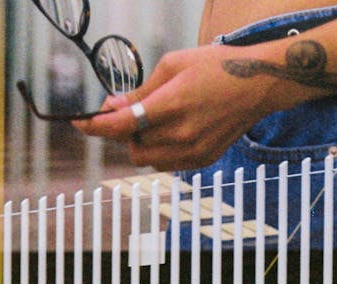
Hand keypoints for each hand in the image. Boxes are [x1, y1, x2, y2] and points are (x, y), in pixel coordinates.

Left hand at [73, 44, 277, 170]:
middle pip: (132, 147)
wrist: (257, 86)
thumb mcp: (172, 66)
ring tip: (157, 121)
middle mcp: (183, 134)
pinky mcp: (202, 160)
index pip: (123, 126)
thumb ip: (140, 91)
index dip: (96, 126)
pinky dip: (161, 151)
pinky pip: (167, 164)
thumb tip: (112, 107)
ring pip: (148, 160)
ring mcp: (194, 151)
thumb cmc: (216, 67)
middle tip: (133, 114)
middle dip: (125, 134)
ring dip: (143, 144)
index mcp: (173, 105)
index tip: (80, 123)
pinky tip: (172, 131)